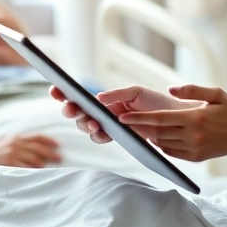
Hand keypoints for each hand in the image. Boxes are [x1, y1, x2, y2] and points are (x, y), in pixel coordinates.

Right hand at [0, 134, 60, 167]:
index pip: (36, 136)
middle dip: (51, 152)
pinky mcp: (9, 163)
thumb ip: (18, 143)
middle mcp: (15, 143)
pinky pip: (26, 167)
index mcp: (15, 137)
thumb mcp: (4, 144)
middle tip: (59, 158)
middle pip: (38, 147)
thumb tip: (35, 147)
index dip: (48, 140)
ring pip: (34, 157)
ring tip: (51, 166)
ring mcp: (12, 153)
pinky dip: (34, 170)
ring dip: (44, 162)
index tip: (58, 144)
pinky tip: (39, 172)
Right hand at [49, 85, 186, 143]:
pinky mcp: (116, 137)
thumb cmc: (155, 103)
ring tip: (92, 121)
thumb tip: (98, 98)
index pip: (81, 96)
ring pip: (86, 126)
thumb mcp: (137, 93)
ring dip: (84, 123)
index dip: (65, 93)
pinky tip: (100, 129)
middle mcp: (103, 111)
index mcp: (105, 99)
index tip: (54, 89)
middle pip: (78, 112)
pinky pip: (100, 138)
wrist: (172, 121)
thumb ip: (118, 94)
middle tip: (71, 108)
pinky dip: (97, 134)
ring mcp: (108, 125)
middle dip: (70, 110)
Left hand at [117, 85, 226, 161]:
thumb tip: (170, 89)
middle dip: (137, 128)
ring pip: (162, 143)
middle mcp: (193, 136)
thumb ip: (192, 89)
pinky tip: (154, 137)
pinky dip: (160, 145)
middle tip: (120, 122)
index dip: (138, 119)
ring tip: (133, 128)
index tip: (122, 117)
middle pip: (156, 132)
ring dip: (147, 136)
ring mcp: (194, 149)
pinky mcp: (196, 158)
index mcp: (195, 118)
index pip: (159, 120)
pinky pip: (171, 152)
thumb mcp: (216, 93)